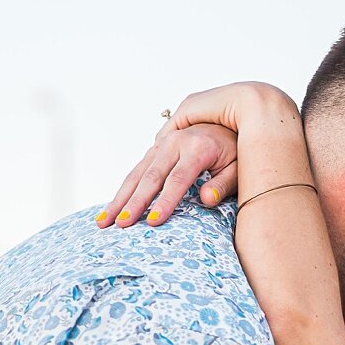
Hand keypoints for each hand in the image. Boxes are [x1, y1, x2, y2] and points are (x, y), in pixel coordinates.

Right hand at [98, 81, 296, 229]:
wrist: (233, 118)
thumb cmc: (239, 149)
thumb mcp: (240, 166)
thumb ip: (224, 183)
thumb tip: (206, 200)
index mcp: (197, 147)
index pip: (177, 180)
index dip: (165, 202)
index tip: (153, 222)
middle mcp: (176, 142)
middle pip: (150, 177)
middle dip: (133, 203)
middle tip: (119, 226)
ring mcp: (164, 143)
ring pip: (138, 173)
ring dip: (120, 198)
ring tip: (104, 222)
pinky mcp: (158, 147)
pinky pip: (138, 169)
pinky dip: (124, 188)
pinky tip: (114, 206)